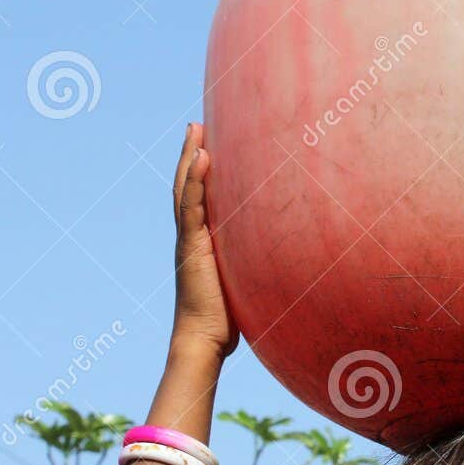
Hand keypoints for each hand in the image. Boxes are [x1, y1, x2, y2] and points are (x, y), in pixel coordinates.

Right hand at [171, 122, 240, 359]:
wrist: (204, 339)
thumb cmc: (227, 317)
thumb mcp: (243, 281)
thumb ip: (252, 264)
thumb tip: (279, 259)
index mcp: (200, 242)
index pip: (197, 198)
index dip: (199, 172)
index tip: (205, 145)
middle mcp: (190, 237)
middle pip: (187, 186)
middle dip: (190, 155)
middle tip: (195, 125)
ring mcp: (188, 240)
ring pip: (185, 191)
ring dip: (189, 159)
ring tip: (195, 130)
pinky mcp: (191, 247)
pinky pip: (191, 208)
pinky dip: (195, 182)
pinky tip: (200, 158)